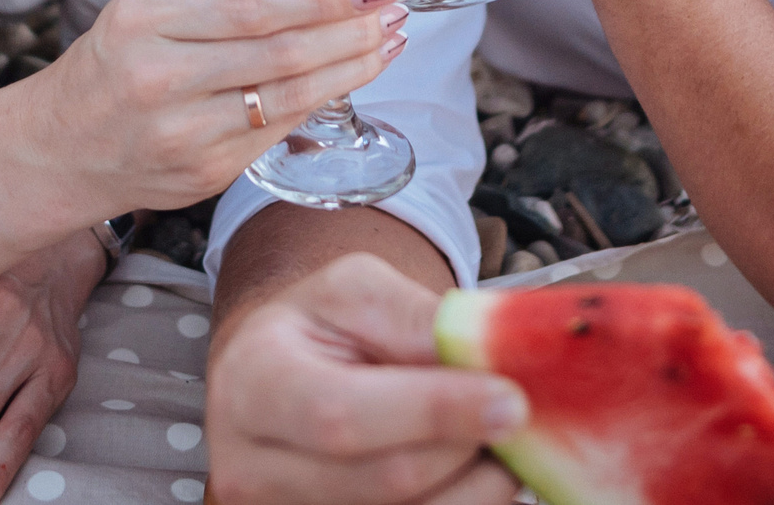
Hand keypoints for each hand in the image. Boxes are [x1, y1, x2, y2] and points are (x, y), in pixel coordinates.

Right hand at [26, 0, 410, 215]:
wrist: (61, 147)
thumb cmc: (115, 63)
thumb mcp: (149, 8)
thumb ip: (222, 0)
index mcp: (146, 19)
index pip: (255, 6)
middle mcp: (161, 78)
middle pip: (281, 53)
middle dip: (353, 31)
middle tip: (395, 10)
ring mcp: (184, 134)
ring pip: (289, 97)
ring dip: (351, 69)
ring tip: (389, 43)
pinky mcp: (204, 175)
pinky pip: (277, 132)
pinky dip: (320, 102)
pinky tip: (347, 79)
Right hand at [206, 253, 526, 504]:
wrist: (275, 375)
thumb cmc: (318, 328)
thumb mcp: (356, 290)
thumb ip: (417, 318)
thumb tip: (489, 356)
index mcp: (254, 383)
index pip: (344, 414)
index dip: (434, 412)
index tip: (510, 399)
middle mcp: (254, 469)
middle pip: (387, 482)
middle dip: (468, 448)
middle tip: (519, 413)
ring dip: (476, 485)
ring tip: (493, 438)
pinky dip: (461, 501)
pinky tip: (471, 470)